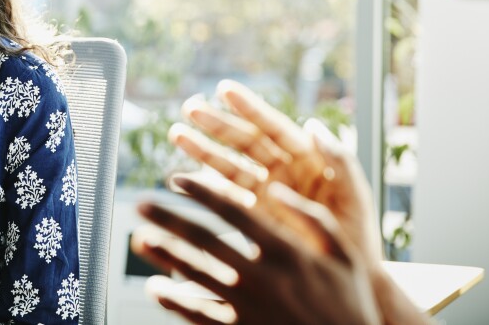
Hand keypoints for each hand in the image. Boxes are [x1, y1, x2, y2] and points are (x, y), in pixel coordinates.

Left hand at [131, 176, 382, 324]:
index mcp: (286, 250)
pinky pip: (198, 314)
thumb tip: (278, 188)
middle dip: (168, 218)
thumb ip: (314, 218)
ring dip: (163, 254)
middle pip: (204, 239)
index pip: (233, 211)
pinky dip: (174, 300)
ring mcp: (248, 306)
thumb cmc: (349, 304)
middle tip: (140, 203)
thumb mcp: (347, 257)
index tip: (176, 178)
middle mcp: (262, 275)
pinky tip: (156, 288)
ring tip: (140, 239)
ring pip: (195, 274)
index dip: (201, 192)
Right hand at [173, 79, 382, 266]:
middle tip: (190, 109)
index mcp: (307, 159)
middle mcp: (283, 170)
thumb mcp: (354, 195)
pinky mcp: (254, 214)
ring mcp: (265, 191)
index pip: (275, 128)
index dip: (250, 109)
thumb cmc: (357, 235)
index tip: (225, 90)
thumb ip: (339, 160)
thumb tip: (313, 125)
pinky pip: (226, 195)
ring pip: (230, 164)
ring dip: (203, 149)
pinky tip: (183, 177)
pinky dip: (205, 186)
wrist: (351, 278)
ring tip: (177, 134)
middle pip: (246, 142)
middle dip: (218, 125)